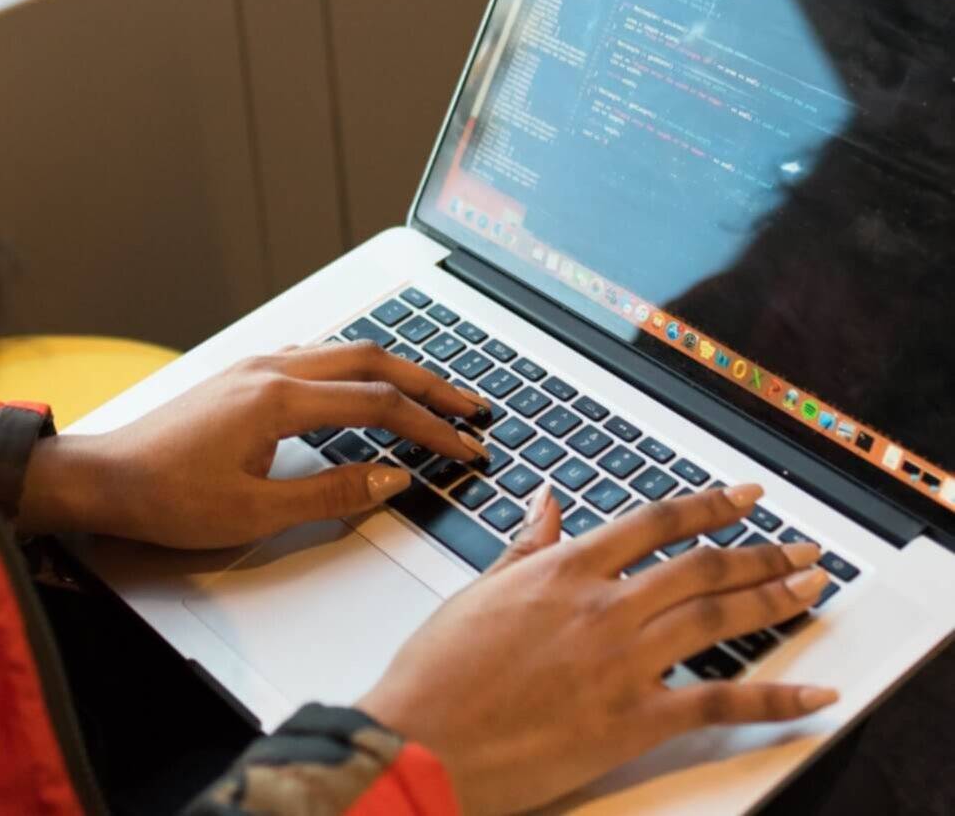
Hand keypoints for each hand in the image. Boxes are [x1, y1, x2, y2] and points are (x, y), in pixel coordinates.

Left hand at [17, 341, 490, 546]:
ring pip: (344, 352)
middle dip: (428, 383)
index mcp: (280, 398)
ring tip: (430, 394)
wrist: (102, 478)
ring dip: (393, 372)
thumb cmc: (167, 497)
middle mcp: (272, 369)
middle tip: (472, 406)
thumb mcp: (254, 512)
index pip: (378, 404)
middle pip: (372, 361)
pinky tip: (361, 382)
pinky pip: (315, 356)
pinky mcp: (243, 376)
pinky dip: (354, 367)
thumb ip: (330, 492)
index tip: (466, 445)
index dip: (429, 425)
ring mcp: (256, 366)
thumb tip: (391, 478)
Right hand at [358, 485, 838, 815]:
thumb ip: (526, 547)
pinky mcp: (633, 720)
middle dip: (760, 553)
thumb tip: (548, 502)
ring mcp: (622, 662)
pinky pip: (720, 704)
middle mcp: (602, 606)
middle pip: (700, 567)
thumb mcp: (480, 591)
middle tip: (801, 546)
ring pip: (717, 619)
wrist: (424, 739)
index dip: (707, 507)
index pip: (654, 523)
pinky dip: (775, 699)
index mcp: (564, 569)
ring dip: (773, 600)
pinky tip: (812, 695)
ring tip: (810, 588)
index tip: (742, 498)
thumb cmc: (439, 670)